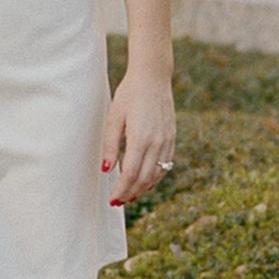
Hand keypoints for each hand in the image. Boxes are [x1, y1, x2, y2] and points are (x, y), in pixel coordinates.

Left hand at [100, 68, 176, 209]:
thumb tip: (106, 170)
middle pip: (144, 178)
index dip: (122, 190)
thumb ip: (110, 145)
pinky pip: (166, 164)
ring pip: (157, 173)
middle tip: (118, 202)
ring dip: (144, 188)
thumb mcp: (114, 117)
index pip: (131, 173)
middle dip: (131, 193)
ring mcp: (167, 140)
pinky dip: (156, 177)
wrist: (153, 77)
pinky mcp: (172, 137)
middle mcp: (157, 142)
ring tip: (131, 195)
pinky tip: (146, 180)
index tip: (112, 199)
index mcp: (141, 137)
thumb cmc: (129, 94)